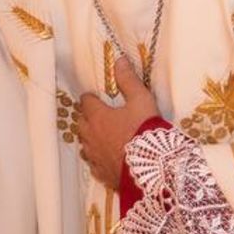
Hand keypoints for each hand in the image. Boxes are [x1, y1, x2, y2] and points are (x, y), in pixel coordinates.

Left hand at [76, 57, 161, 187]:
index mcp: (98, 116)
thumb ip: (129, 80)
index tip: (96, 97)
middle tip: (99, 115)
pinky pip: (94, 164)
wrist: (151, 169)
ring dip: (92, 138)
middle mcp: (91, 136)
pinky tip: (107, 158)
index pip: (86, 102)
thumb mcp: (141, 100)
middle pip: (82, 123)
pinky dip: (98, 159)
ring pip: (86, 144)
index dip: (91, 98)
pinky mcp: (101, 173)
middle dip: (88, 117)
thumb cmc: (145, 131)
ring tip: (103, 136)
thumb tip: (119, 61)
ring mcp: (94, 156)